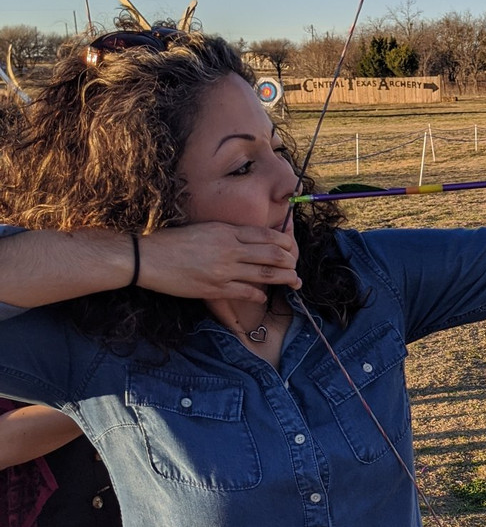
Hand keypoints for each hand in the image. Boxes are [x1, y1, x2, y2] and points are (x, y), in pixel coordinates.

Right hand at [139, 223, 299, 302]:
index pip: (266, 234)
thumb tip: (248, 241)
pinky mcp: (216, 288)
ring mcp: (225, 270)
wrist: (148, 258)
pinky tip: (264, 297)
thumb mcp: (204, 229)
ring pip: (266, 275)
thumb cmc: (173, 242)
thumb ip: (227, 234)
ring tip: (294, 281)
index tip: (291, 248)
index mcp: (227, 231)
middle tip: (296, 267)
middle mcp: (230, 249)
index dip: (284, 242)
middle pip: (272, 254)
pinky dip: (260, 295)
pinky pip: (247, 293)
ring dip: (285, 279)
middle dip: (290, 262)